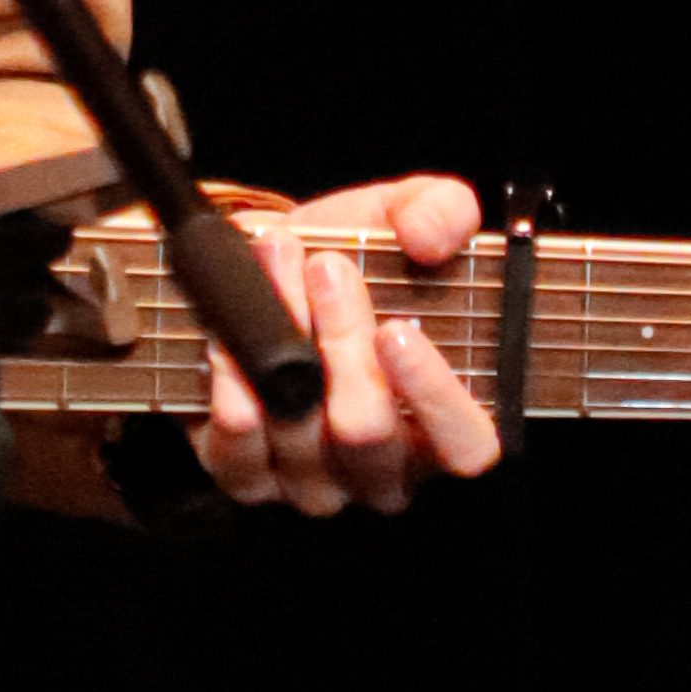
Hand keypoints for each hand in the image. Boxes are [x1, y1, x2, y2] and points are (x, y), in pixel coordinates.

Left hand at [196, 175, 498, 515]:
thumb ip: (437, 211)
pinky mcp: (248, 476)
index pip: (465, 445)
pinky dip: (230, 390)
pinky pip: (240, 455)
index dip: (436, 398)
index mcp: (440, 421)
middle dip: (342, 342)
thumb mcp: (397, 220)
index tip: (397, 331)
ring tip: (273, 267)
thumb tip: (433, 235)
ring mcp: (315, 481)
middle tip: (324, 269)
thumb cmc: (346, 263)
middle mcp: (383, 466)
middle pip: (368, 433)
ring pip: (301, 435)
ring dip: (281, 340)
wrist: (259, 274)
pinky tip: (225, 340)